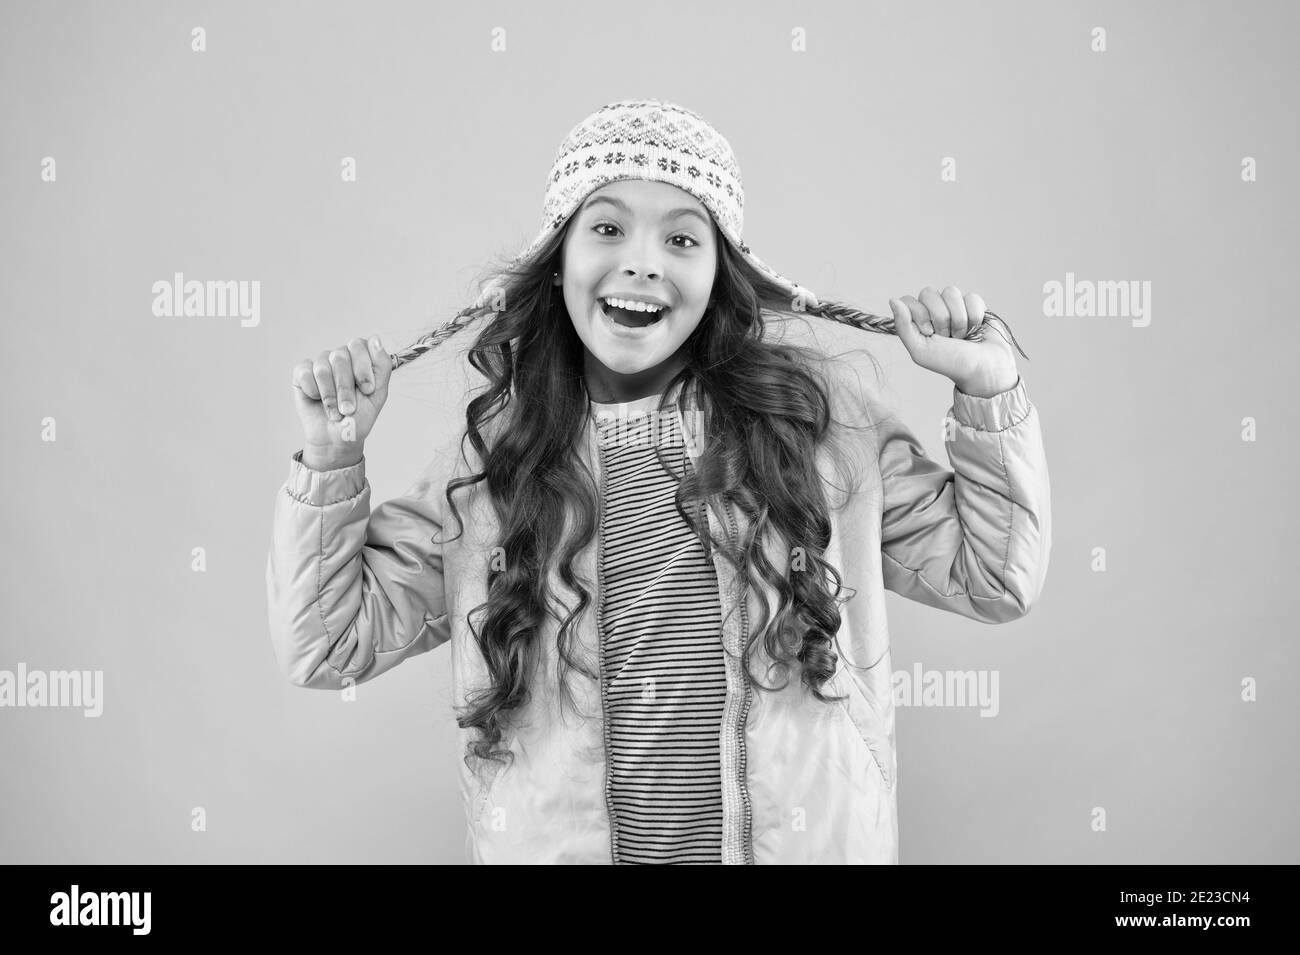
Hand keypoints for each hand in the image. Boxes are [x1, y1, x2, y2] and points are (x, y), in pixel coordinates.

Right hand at [291, 336, 392, 462]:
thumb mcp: (378, 394)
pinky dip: (314, 392)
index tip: (367, 390)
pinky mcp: (302, 373)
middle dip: (346, 388)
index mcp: (360, 357)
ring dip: (330, 395)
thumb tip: (375, 338)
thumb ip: (382, 366)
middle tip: (349, 408)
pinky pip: (305, 373)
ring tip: (335, 411)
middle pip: (340, 356)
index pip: (359, 345)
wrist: (338, 438)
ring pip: (323, 367)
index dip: (363, 368)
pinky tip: (317, 400)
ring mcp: (321, 363)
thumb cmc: (359, 416)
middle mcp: (340, 356)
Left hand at [889, 287, 1018, 397]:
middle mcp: (935, 312)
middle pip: (929, 293)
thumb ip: (903, 326)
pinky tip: (975, 329)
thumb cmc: (952, 363)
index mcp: (918, 322)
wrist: (984, 369)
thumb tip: (893, 300)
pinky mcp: (975, 306)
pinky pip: (971, 297)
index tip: (928, 332)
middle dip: (940, 317)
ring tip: (962, 335)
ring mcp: (955, 307)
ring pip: (951, 292)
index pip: (909, 300)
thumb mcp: (920, 350)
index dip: (919, 313)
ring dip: (958, 318)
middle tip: (947, 336)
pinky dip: (974, 315)